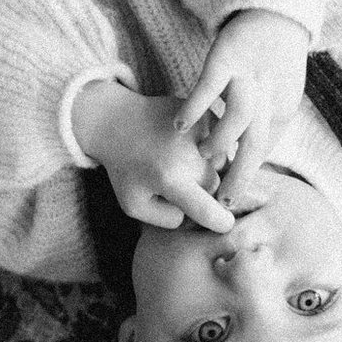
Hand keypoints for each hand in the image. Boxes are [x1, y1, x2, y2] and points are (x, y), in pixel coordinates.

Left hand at [72, 81, 234, 231]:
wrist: (117, 121)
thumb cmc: (125, 168)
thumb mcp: (134, 204)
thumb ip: (165, 219)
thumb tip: (193, 214)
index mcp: (170, 180)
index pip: (208, 211)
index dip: (220, 222)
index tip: (224, 225)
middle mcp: (188, 156)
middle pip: (215, 186)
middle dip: (202, 189)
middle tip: (178, 181)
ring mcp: (198, 132)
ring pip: (221, 162)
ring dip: (208, 167)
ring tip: (180, 160)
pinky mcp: (204, 116)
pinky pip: (219, 140)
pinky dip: (208, 146)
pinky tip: (185, 143)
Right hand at [178, 9, 309, 200]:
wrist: (276, 15)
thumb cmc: (272, 63)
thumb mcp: (276, 102)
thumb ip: (264, 131)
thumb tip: (254, 165)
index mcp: (277, 112)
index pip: (261, 152)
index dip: (246, 178)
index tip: (230, 204)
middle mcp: (266, 96)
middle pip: (255, 142)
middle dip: (239, 174)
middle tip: (223, 199)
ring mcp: (247, 75)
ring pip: (239, 115)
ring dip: (221, 140)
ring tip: (203, 154)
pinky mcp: (228, 55)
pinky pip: (212, 83)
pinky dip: (197, 105)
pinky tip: (181, 125)